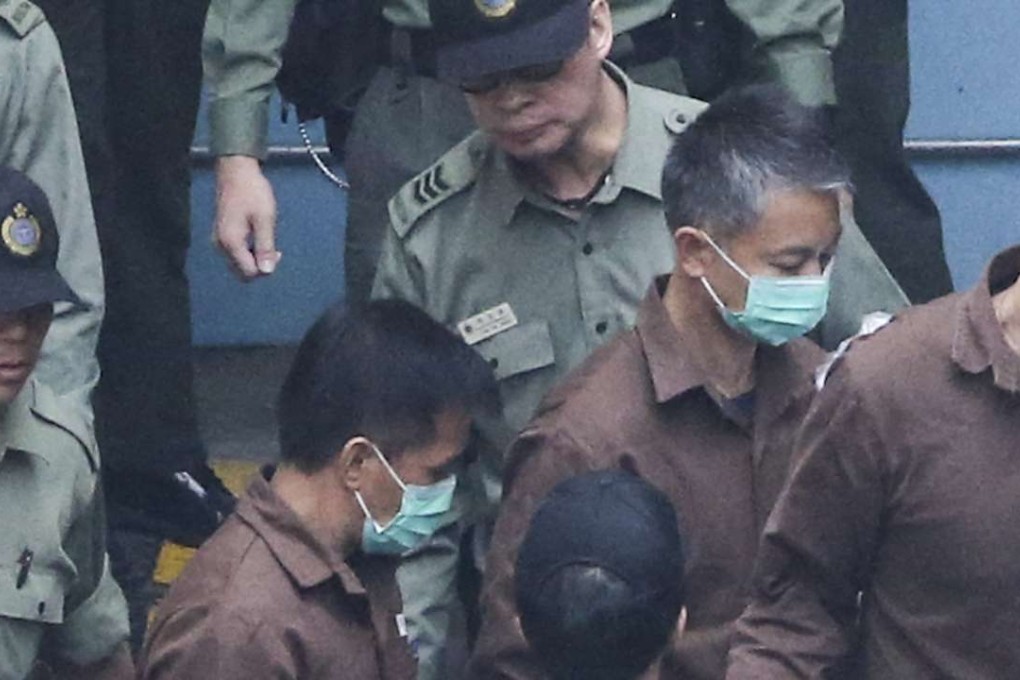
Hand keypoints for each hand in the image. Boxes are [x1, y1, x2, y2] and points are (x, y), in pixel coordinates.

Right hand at [212, 155, 281, 279]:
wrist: (236, 171)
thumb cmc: (252, 192)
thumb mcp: (264, 219)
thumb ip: (265, 246)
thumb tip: (267, 271)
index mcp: (231, 242)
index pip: (249, 272)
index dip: (266, 268)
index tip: (277, 252)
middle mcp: (221, 245)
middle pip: (242, 272)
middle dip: (260, 266)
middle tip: (274, 250)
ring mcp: (219, 241)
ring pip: (239, 264)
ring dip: (255, 259)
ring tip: (267, 240)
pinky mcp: (222, 235)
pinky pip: (236, 254)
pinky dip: (249, 252)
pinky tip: (258, 237)